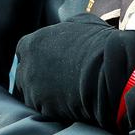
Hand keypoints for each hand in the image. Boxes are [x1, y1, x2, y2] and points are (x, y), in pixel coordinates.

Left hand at [14, 13, 134, 129]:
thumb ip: (65, 27)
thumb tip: (67, 28)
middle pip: (24, 75)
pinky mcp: (43, 110)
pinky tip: (72, 103)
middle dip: (37, 78)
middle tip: (58, 81)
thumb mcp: (82, 23)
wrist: (110, 71)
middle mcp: (26, 67)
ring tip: (67, 93)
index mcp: (32, 43)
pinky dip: (56, 109)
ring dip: (45, 95)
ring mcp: (32, 90)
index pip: (24, 51)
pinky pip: (45, 111)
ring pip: (32, 95)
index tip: (49, 62)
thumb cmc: (98, 44)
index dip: (37, 58)